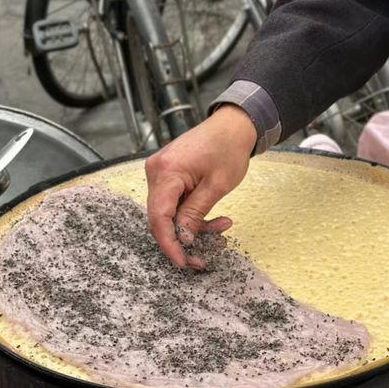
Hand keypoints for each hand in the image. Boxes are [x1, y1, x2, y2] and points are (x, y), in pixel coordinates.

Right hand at [145, 105, 256, 267]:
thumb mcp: (216, 186)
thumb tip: (182, 239)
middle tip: (205, 256)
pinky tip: (216, 217)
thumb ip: (195, 214)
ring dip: (194, 226)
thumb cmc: (228, 148)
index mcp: (166, 172)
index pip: (158, 218)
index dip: (169, 244)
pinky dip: (192, 214)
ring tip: (223, 226)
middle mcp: (155, 172)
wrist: (233, 125)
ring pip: (170, 213)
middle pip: (161, 218)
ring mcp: (160, 173)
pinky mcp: (168, 175)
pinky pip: (175, 203)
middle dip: (184, 238)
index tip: (183, 262)